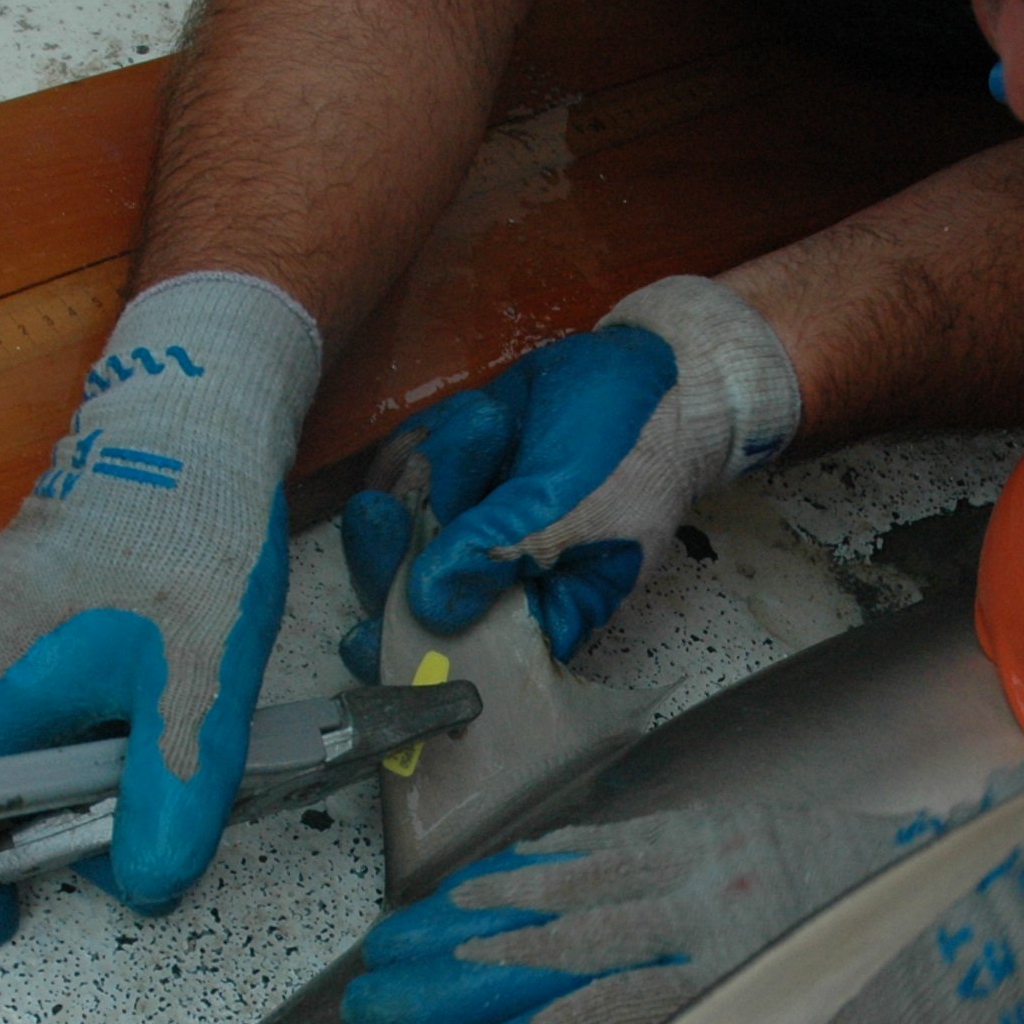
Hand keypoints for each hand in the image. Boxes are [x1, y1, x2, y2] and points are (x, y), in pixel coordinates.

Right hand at [0, 273, 324, 981]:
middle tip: (0, 916)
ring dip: (8, 817)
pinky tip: (106, 764)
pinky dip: (34, 764)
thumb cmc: (189, 542)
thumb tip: (148, 882)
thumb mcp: (200, 684)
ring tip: (84, 845)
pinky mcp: (23, 619)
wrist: (192, 424)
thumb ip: (175, 794)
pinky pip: (4, 713)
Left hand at [335, 275, 799, 670]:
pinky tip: (478, 414)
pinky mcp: (458, 470)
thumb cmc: (636, 451)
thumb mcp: (573, 506)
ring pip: (403, 519)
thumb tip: (427, 604)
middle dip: (394, 548)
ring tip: (492, 425)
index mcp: (542, 610)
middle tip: (381, 510)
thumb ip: (500, 552)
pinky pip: (408, 468)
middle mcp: (499, 577)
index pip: (465, 655)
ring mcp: (473, 522)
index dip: (410, 656)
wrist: (660, 368)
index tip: (363, 640)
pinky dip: (428, 439)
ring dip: (433, 468)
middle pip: (411, 591)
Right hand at [341, 802, 941, 1023]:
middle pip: (565, 954)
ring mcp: (707, 871)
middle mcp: (715, 928)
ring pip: (566, 895)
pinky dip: (526, 871)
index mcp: (755, 1007)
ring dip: (470, 926)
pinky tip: (466, 892)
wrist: (1015, 906)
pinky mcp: (708, 837)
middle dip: (462, 988)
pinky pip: (599, 848)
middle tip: (374, 1017)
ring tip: (384, 955)